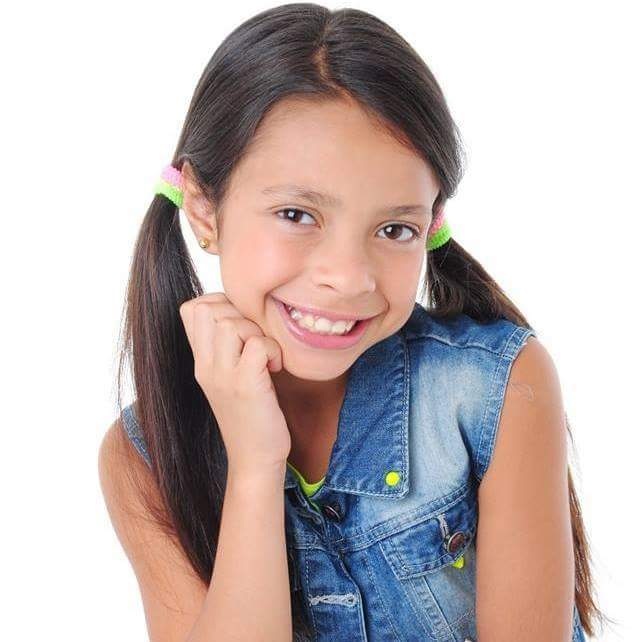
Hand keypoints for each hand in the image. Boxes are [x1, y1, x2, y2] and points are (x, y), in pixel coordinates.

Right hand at [179, 292, 290, 475]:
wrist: (254, 458)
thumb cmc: (250, 414)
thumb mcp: (228, 377)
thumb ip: (227, 347)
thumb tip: (242, 312)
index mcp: (200, 361)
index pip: (191, 308)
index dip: (219, 303)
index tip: (241, 325)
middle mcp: (205, 366)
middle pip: (209, 309)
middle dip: (239, 314)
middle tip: (255, 340)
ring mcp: (223, 376)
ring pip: (231, 323)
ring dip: (256, 332)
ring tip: (265, 356)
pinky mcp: (246, 386)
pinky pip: (258, 345)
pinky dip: (272, 350)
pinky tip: (274, 368)